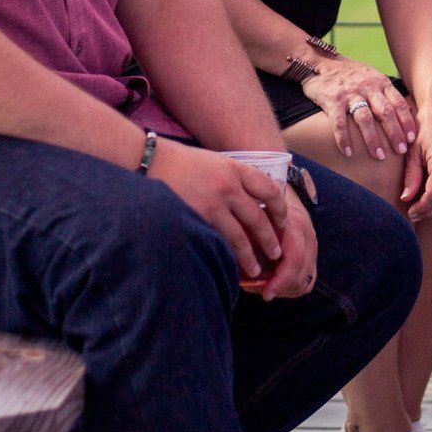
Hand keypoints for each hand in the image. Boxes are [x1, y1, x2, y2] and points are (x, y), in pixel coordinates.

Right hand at [147, 142, 286, 278]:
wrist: (149, 161)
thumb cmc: (182, 162)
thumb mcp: (216, 162)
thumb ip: (235, 179)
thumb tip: (255, 202)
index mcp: (236, 168)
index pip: (270, 190)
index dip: (280, 210)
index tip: (282, 223)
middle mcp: (228, 186)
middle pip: (258, 218)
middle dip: (270, 239)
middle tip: (275, 254)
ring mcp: (213, 204)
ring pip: (241, 237)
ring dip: (250, 256)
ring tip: (255, 270)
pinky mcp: (197, 218)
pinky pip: (219, 242)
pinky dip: (227, 256)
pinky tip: (230, 265)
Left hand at [250, 195, 317, 300]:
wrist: (276, 194)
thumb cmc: (256, 210)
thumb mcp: (247, 221)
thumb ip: (243, 242)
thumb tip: (237, 273)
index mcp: (291, 224)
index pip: (294, 259)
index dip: (281, 281)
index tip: (265, 294)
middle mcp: (306, 234)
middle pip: (302, 273)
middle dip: (283, 288)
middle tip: (264, 292)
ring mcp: (312, 244)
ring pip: (306, 279)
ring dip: (287, 289)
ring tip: (268, 289)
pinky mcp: (312, 253)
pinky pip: (308, 280)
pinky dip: (293, 287)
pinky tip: (277, 286)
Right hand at [301, 54, 415, 161]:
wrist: (322, 63)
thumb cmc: (351, 74)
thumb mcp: (373, 77)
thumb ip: (387, 93)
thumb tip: (408, 111)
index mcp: (380, 83)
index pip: (398, 103)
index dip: (406, 122)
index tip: (412, 139)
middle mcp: (368, 87)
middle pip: (385, 112)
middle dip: (394, 133)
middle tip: (400, 151)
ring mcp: (350, 93)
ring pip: (365, 119)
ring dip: (373, 139)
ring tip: (378, 156)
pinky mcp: (332, 100)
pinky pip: (339, 122)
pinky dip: (344, 139)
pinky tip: (348, 153)